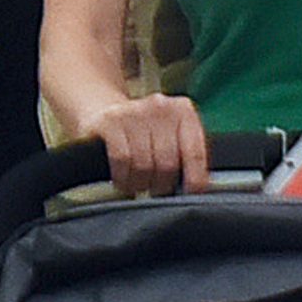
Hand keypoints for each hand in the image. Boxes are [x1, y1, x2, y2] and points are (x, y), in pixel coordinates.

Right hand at [84, 91, 208, 198]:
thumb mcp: (171, 137)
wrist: (104, 111)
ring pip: (144, 165)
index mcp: (183, 111)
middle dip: (161, 185)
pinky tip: (123, 180)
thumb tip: (197, 189)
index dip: (194, 180)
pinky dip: (123, 178)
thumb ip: (187, 156)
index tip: (191, 195)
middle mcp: (161, 107)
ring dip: (140, 184)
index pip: (195, 152)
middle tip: (156, 189)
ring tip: (139, 184)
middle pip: (168, 163)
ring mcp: (134, 112)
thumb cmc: (145, 134)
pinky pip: (122, 160)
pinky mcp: (110, 121)